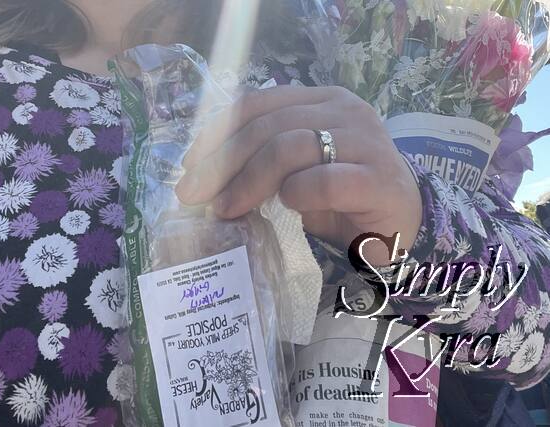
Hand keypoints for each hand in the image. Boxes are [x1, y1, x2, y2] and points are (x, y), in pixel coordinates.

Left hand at [175, 85, 422, 264]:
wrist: (398, 224)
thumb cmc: (340, 197)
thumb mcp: (294, 169)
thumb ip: (261, 157)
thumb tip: (202, 173)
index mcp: (320, 100)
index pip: (257, 104)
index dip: (217, 132)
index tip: (189, 164)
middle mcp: (344, 111)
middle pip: (267, 126)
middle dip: (222, 162)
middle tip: (194, 193)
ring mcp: (366, 142)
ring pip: (290, 148)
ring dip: (249, 181)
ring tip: (227, 208)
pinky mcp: (379, 179)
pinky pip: (324, 180)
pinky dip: (297, 194)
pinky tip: (286, 206)